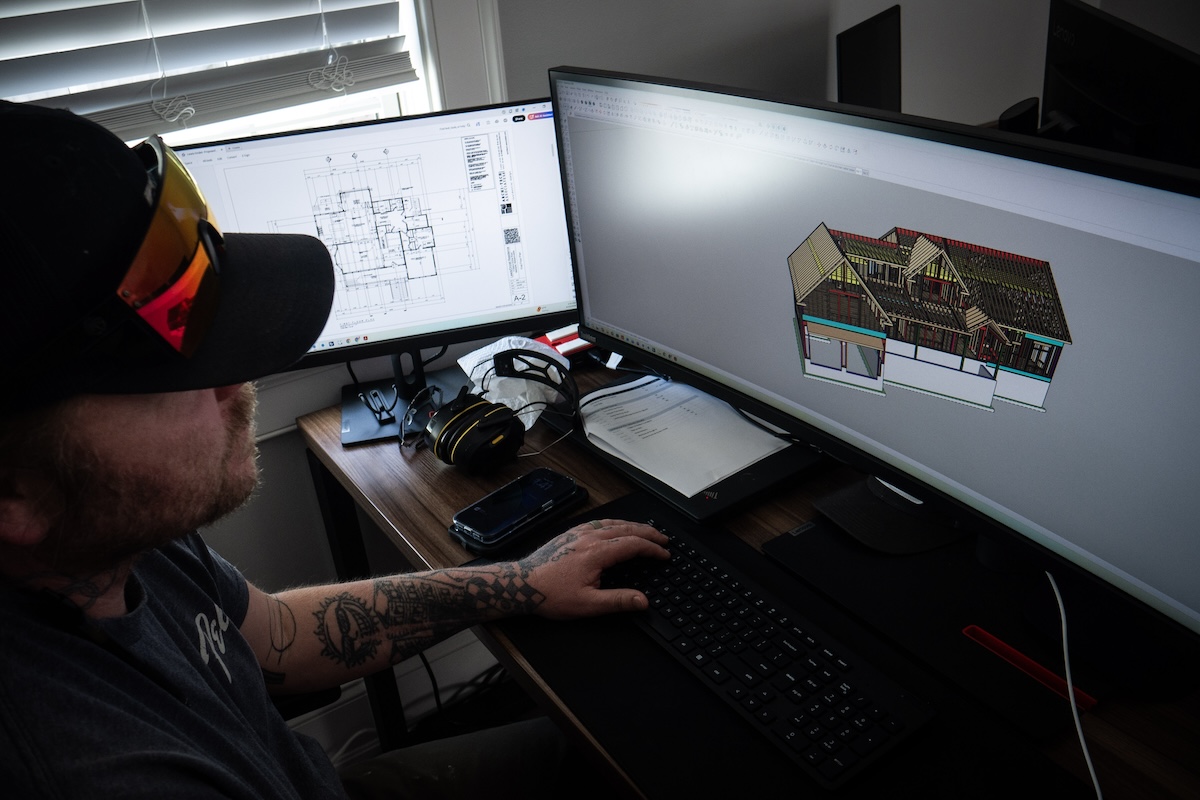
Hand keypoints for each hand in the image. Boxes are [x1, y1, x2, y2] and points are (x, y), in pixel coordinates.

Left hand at [514, 518, 668, 619]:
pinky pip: (598, 522)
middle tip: (663, 539)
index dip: (653, 549)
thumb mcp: (587, 604)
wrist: (521, 584)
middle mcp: (589, 538)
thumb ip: (618, 601)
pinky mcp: (569, 534)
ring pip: (613, 523)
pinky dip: (615, 523)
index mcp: (597, 553)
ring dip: (633, 525)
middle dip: (648, 533)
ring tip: (646, 531)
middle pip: (626, 529)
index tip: (665, 555)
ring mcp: (578, 533)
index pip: (633, 545)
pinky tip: (616, 526)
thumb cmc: (551, 595)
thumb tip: (643, 601)